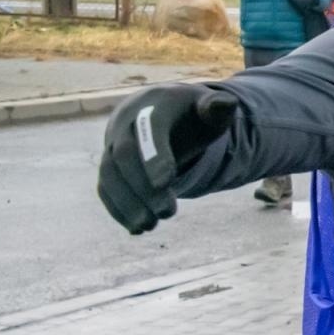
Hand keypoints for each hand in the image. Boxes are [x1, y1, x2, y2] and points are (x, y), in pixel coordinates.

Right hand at [98, 85, 238, 233]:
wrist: (158, 110)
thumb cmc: (191, 112)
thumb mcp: (209, 107)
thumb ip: (218, 108)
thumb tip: (227, 104)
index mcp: (153, 105)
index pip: (149, 128)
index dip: (154, 154)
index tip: (165, 183)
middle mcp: (126, 123)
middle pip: (125, 156)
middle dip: (142, 187)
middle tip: (167, 213)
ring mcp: (112, 144)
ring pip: (109, 174)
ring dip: (126, 203)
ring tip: (149, 226)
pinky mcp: (108, 165)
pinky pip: (106, 187)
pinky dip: (117, 209)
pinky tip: (136, 229)